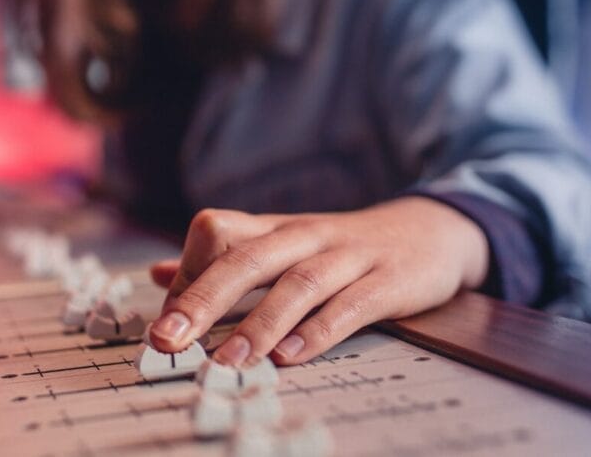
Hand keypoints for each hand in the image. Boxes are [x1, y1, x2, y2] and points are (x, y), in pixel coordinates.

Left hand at [147, 197, 488, 365]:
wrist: (431, 229)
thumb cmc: (342, 247)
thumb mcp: (281, 245)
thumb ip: (223, 260)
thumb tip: (158, 276)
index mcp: (274, 229)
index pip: (216, 232)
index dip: (186, 273)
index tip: (164, 321)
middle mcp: (305, 236)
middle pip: (247, 258)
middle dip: (203, 298)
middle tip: (169, 339)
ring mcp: (349, 256)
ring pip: (298, 283)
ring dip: (259, 323)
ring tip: (229, 361)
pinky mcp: (388, 280)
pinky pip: (351, 304)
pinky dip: (320, 330)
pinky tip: (292, 355)